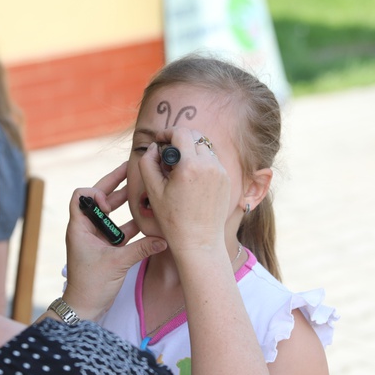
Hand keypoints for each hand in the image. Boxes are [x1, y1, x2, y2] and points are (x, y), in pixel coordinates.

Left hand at [63, 162, 166, 320]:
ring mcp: (96, 238)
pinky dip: (131, 224)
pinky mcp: (105, 248)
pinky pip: (119, 229)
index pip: (81, 196)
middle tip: (134, 171)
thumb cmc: (91, 286)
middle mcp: (86, 229)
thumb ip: (142, 248)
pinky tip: (147, 220)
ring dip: (126, 204)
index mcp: (79, 228)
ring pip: (111, 214)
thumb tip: (164, 238)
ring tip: (144, 192)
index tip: (109, 201)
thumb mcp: (118, 264)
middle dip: (116, 186)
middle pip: (99, 199)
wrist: (84, 308)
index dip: (95, 192)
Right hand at [138, 128, 229, 254]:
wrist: (199, 242)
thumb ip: (148, 163)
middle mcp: (209, 165)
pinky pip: (213, 161)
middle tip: (168, 154)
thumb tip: (153, 147)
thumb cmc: (173, 219)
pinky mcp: (226, 180)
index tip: (159, 141)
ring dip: (191, 150)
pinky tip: (191, 179)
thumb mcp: (153, 191)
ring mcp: (221, 172)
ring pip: (205, 147)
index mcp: (190, 166)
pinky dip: (201, 162)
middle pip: (195, 136)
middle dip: (180, 139)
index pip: (181, 132)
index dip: (167, 133)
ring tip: (179, 168)